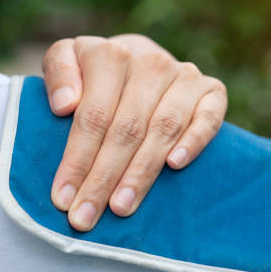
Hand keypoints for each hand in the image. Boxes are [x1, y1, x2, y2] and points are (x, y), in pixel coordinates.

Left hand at [41, 34, 226, 230]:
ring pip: (163, 128)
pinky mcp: (212, 90)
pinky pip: (208, 118)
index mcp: (111, 54)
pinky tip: (175, 165)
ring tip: (122, 206)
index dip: (78, 159)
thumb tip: (64, 105)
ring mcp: (185, 75)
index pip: (93, 115)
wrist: (141, 59)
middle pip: (127, 128)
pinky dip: (194, 141)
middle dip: (104, 177)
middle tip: (86, 217)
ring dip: (142, 171)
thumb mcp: (67, 59)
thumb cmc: (96, 72)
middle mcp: (151, 62)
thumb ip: (58, 72)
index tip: (62, 198)